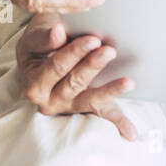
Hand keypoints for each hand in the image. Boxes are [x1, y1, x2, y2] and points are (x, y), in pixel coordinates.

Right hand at [17, 12, 138, 138]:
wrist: (38, 56)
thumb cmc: (38, 45)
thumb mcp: (33, 38)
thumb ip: (44, 38)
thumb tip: (58, 32)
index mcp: (34, 84)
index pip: (56, 67)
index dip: (75, 53)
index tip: (93, 40)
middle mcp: (50, 100)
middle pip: (74, 83)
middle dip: (93, 66)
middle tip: (109, 51)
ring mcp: (69, 106)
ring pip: (89, 100)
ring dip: (109, 91)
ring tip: (128, 82)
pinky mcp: (85, 108)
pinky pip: (101, 114)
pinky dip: (117, 122)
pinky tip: (131, 133)